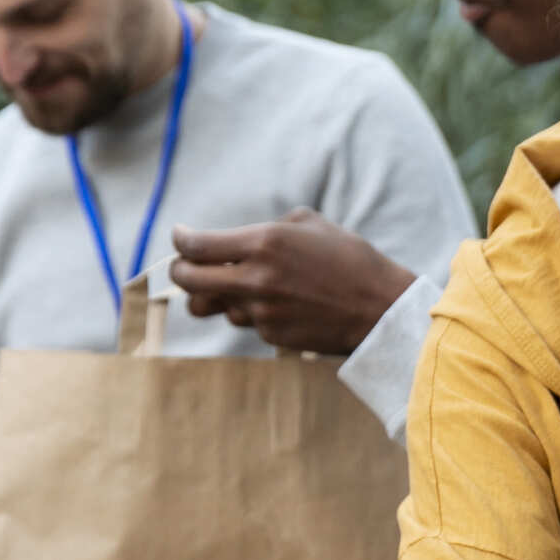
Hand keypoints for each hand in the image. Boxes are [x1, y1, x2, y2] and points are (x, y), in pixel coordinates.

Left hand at [168, 209, 414, 354]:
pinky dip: (253, 310)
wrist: (379, 308)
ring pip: (215, 306)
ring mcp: (261, 310)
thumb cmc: (349, 259)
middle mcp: (256, 278)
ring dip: (219, 294)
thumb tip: (238, 240)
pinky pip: (246, 321)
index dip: (180, 239)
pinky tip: (280, 302)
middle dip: (180, 270)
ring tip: (240, 284)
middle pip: (188, 281)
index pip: (197, 246)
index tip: (180, 236)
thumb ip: (267, 227)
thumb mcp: (309, 224)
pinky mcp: (271, 335)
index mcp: (264, 242)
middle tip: (184, 265)